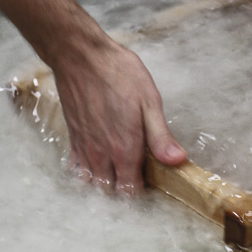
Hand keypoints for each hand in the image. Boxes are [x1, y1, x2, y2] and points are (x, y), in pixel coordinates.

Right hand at [52, 35, 186, 193]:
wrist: (82, 57)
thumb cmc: (119, 74)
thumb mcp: (149, 101)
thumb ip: (160, 136)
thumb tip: (177, 161)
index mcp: (124, 149)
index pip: (131, 192)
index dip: (142, 194)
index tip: (152, 185)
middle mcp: (102, 155)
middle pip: (111, 193)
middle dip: (124, 193)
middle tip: (138, 180)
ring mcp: (84, 148)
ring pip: (92, 184)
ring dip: (105, 185)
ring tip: (118, 175)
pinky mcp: (73, 138)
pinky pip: (76, 169)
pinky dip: (85, 174)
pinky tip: (97, 164)